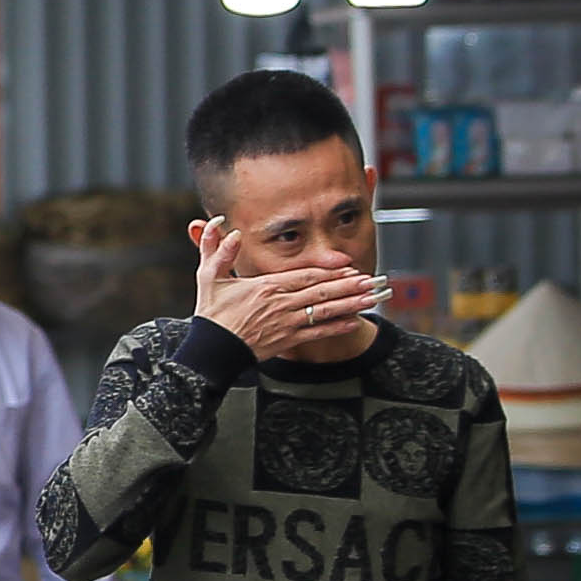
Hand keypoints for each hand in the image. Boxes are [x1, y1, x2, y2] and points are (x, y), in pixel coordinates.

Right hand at [190, 218, 377, 360]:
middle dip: (349, 286)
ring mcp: (286, 324)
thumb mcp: (209, 276)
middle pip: (322, 292)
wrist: (210, 350)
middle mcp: (281, 304)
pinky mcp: (287, 341)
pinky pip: (317, 333)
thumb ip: (218, 250)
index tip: (349, 266)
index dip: (330, 271)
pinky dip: (337, 328)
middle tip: (372, 280)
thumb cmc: (211, 314)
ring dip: (350, 304)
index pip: (306, 275)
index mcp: (266, 286)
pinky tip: (354, 322)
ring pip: (325, 312)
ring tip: (371, 298)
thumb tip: (227, 230)